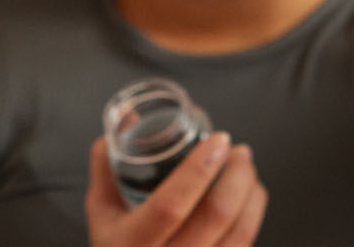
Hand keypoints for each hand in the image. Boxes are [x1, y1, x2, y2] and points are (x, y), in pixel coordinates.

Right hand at [86, 132, 266, 246]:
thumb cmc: (117, 245)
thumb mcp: (101, 211)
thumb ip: (108, 164)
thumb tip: (127, 119)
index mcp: (131, 244)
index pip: (170, 205)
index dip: (199, 169)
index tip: (217, 141)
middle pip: (215, 216)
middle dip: (236, 174)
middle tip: (238, 151)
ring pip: (240, 233)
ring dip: (251, 194)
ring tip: (246, 170)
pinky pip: (244, 245)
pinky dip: (252, 216)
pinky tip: (249, 198)